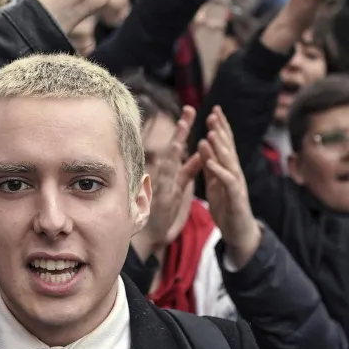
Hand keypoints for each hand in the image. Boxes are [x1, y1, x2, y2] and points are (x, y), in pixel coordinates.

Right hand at [135, 107, 200, 261]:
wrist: (149, 239)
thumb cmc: (162, 215)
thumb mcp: (181, 189)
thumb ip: (189, 172)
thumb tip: (199, 156)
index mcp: (171, 174)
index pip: (179, 149)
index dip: (185, 131)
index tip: (191, 112)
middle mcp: (164, 177)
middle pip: (174, 149)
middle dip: (182, 129)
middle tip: (191, 109)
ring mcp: (161, 187)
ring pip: (169, 161)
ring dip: (177, 142)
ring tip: (184, 124)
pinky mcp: (161, 198)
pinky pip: (167, 179)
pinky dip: (172, 166)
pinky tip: (177, 152)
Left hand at [199, 107, 261, 262]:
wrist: (239, 232)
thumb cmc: (227, 207)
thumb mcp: (214, 182)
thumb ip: (210, 163)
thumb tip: (203, 143)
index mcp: (228, 169)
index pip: (224, 144)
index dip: (219, 127)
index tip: (213, 110)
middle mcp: (235, 173)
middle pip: (228, 148)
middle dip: (221, 130)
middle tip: (214, 112)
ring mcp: (237, 184)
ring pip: (229, 161)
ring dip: (220, 147)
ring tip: (210, 132)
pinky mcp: (235, 197)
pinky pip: (227, 182)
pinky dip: (219, 171)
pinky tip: (210, 162)